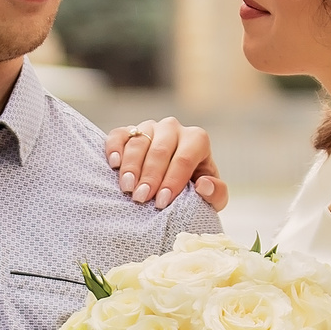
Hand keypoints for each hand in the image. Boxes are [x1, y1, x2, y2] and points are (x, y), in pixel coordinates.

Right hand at [105, 118, 228, 210]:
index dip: (173, 180)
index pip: (184, 159)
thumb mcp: (212, 197)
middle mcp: (173, 128)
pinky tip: (113, 165)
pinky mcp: (129, 131)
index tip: (161, 202)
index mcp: (197, 139)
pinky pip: (119, 135)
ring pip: (139, 142)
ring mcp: (150, 127)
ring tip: (127, 188)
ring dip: (131, 167)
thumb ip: (217, 193)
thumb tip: (204, 184)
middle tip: (141, 199)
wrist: (172, 183)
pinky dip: (114, 148)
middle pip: (160, 151)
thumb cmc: (194, 190)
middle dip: (150, 177)